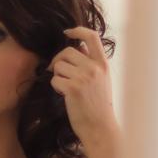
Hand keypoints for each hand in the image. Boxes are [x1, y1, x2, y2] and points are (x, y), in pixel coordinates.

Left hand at [49, 26, 117, 143]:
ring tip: (65, 87)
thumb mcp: (102, 80)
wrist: (100, 128)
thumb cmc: (99, 106)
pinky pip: (55, 79)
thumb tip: (79, 47)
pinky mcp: (73, 89)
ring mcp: (84, 78)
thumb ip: (91, 63)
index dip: (77, 30)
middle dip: (58, 61)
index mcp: (103, 64)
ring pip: (58, 65)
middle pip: (67, 51)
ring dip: (57, 76)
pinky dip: (56, 87)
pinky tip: (64, 94)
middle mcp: (94, 68)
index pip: (92, 36)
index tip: (67, 32)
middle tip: (58, 72)